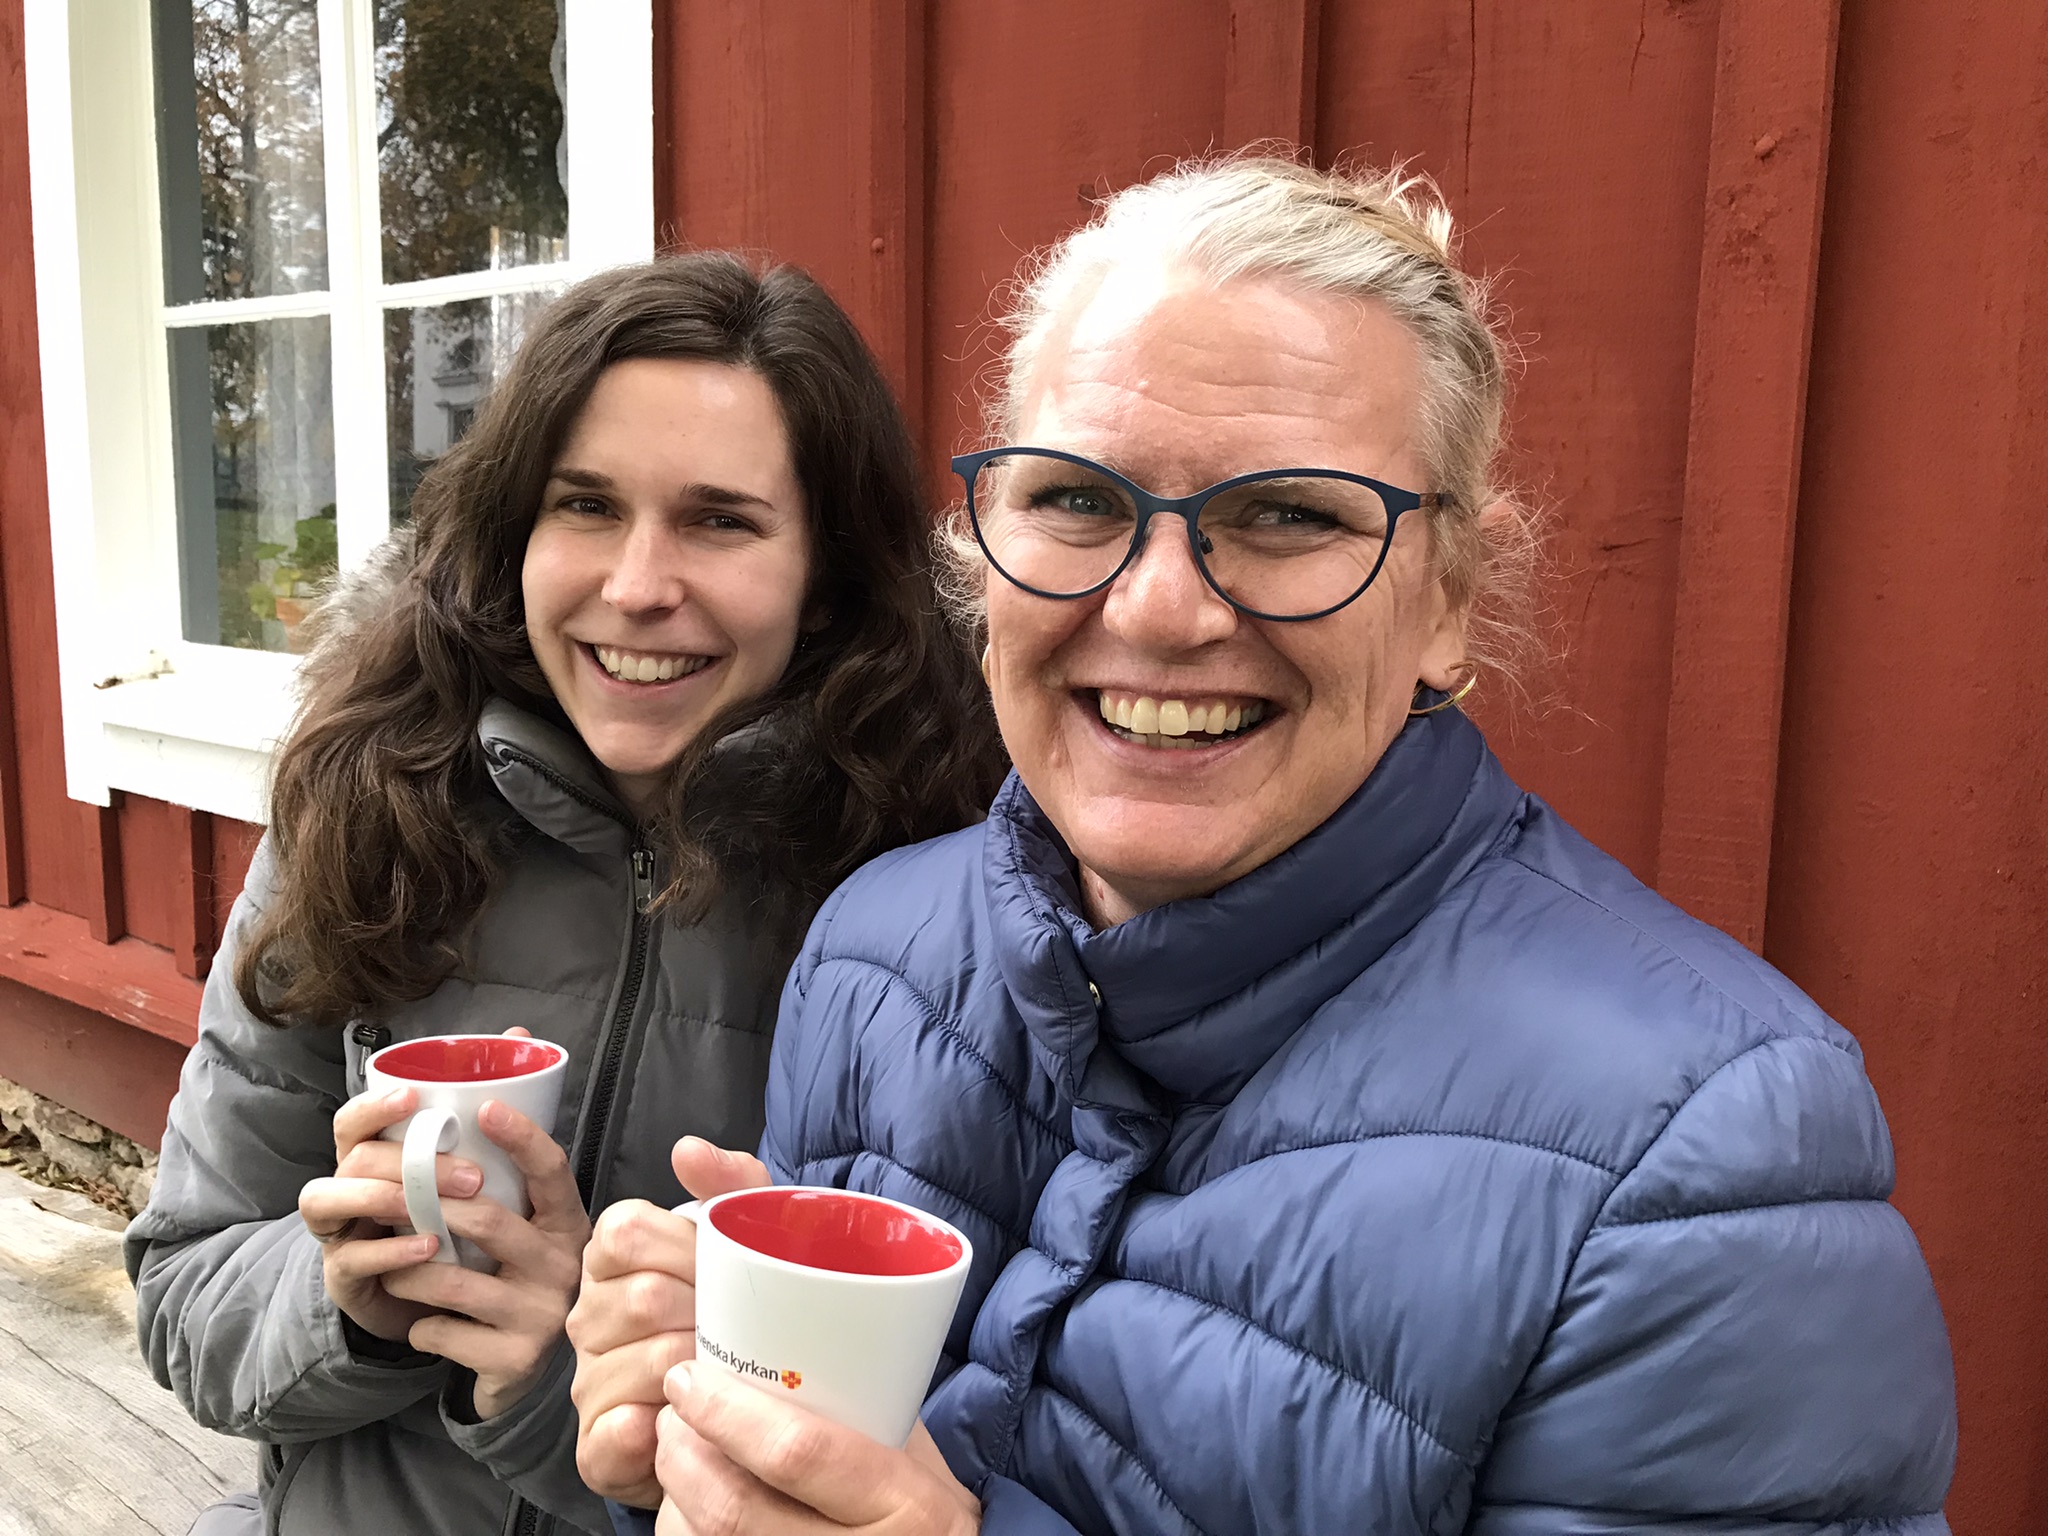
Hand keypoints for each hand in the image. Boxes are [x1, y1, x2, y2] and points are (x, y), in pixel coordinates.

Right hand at [299, 1084, 481, 1342]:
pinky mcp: (343, 1278)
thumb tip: (519, 1033)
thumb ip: (488, 1105)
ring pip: (328, 1201)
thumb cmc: (452, 1215)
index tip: (413, 1097)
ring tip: (433, 1209)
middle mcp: (346, 1187)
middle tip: (471, 1175)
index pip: (354, 1120)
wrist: (439, 1300)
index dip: (374, 1106)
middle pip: (353, 1158)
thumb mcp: (473, 1162)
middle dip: (406, 1161)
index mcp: (372, 1156)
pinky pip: (352, 1260)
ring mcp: (338, 1232)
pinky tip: (429, 1247)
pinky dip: (389, 1252)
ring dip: (382, 1198)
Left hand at [381, 1098, 590, 1417]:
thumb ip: (513, 1155)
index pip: (552, 1170)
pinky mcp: (515, 1360)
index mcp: (569, 1223)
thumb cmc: (515, 1277)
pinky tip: (421, 1322)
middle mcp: (564, 1265)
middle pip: (486, 1220)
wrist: (523, 1371)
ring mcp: (543, 1315)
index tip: (486, 1107)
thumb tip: (516, 1033)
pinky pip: (442, 1331)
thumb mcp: (527, 1225)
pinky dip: (419, 1324)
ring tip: (392, 1266)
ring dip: (407, 1270)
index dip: (523, 1137)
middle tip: (383, 1200)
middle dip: (424, 1206)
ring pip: (452, 1280)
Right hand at [568, 1137, 769, 1506]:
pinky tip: (686, 1424)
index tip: (721, 1270)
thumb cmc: (732, 1314)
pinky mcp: (595, 1447)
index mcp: (612, 1256)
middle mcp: (587, 1315)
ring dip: (703, 1372)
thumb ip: (729, 1186)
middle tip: (738, 1329)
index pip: (626, 1231)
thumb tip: (688, 1150)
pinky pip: (618, 1434)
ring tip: (728, 1375)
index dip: (686, 1250)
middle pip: (645, 1297)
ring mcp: (587, 1382)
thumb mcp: (743, 1242)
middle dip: (706, 1313)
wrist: (733, 1414)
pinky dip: (661, 1430)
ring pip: (649, 1363)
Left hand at [653, 1362, 979, 1534]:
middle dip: (684, 1450)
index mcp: (904, 1504)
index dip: (727, 1412)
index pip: (796, 1452)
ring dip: (674, 1491)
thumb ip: (859, 1408)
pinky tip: (688, 1501)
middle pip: (732, 1507)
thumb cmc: (925, 1511)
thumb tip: (777, 1342)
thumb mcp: (914, 1454)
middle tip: (674, 1411)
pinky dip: (682, 1525)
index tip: (690, 1377)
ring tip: (677, 1450)